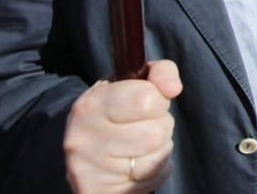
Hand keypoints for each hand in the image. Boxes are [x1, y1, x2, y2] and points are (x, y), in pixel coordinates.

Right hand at [65, 60, 182, 192]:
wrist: (86, 149)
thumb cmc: (117, 110)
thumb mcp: (133, 83)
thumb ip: (160, 73)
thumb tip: (173, 88)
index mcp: (91, 104)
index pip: (146, 99)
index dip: (158, 100)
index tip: (148, 102)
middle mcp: (84, 138)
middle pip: (155, 133)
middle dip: (160, 127)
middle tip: (143, 126)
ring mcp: (88, 169)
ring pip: (156, 158)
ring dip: (159, 150)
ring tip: (140, 145)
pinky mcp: (97, 191)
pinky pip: (150, 180)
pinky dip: (154, 172)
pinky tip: (136, 165)